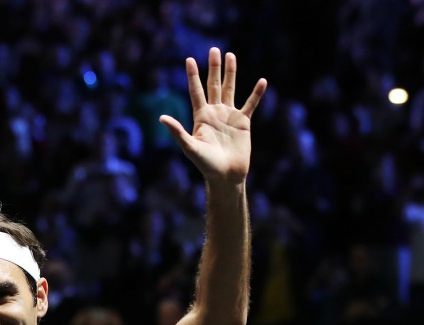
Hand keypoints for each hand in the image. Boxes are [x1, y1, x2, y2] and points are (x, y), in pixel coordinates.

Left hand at [159, 48, 266, 186]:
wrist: (225, 176)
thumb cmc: (206, 164)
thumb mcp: (190, 147)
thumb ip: (177, 132)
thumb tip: (161, 118)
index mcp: (201, 117)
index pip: (196, 91)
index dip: (193, 75)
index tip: (189, 59)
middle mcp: (214, 113)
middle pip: (214, 85)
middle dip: (213, 67)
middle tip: (214, 49)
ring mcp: (229, 116)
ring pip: (230, 89)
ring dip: (231, 73)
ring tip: (231, 56)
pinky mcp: (243, 123)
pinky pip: (250, 104)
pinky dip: (256, 94)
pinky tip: (262, 81)